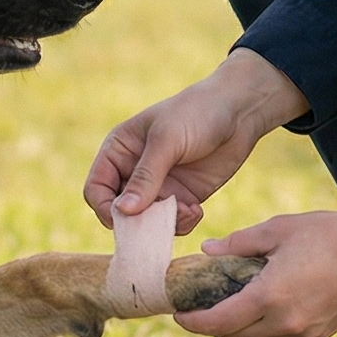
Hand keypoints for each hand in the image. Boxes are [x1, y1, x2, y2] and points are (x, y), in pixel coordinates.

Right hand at [83, 49, 308, 235]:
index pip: (96, 188)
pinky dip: (182, 223)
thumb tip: (122, 211)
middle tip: (158, 223)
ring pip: (147, 222)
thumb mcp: (167, 141)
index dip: (104, 207)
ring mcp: (159, 186)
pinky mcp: (183, 197)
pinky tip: (197, 210)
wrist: (240, 111)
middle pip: (120, 211)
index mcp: (119, 151)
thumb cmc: (196, 113)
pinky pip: (172, 222)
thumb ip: (145, 177)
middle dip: (137, 223)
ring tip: (186, 211)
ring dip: (163, 225)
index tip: (124, 217)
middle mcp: (134, 171)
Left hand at [173, 209, 336, 336]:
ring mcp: (305, 332)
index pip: (219, 322)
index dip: (193, 323)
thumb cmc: (327, 233)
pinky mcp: (320, 333)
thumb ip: (239, 243)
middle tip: (198, 308)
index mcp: (270, 296)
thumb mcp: (278, 230)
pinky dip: (262, 330)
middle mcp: (286, 322)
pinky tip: (258, 309)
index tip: (178, 314)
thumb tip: (208, 251)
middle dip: (211, 327)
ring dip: (236, 330)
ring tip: (225, 308)